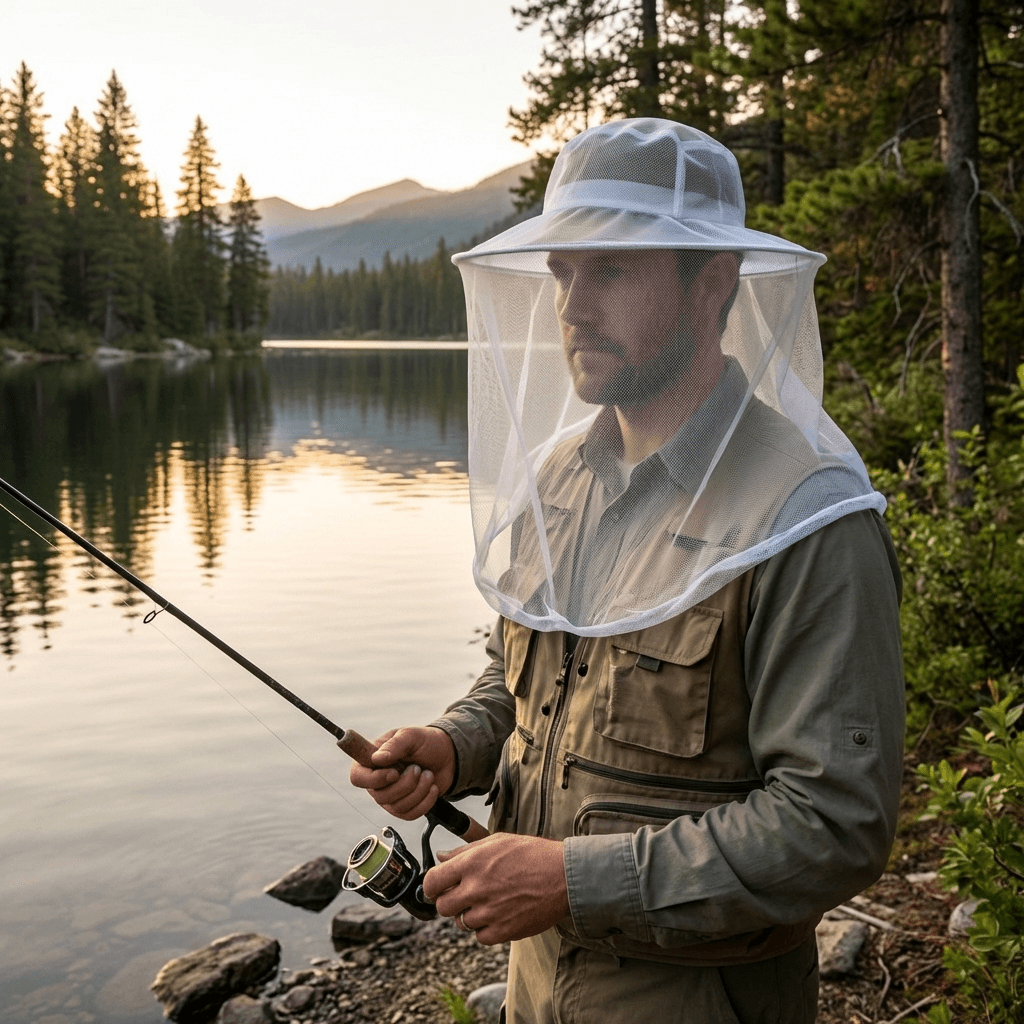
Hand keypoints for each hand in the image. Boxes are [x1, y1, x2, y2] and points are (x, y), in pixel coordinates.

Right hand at [348, 726, 455, 819]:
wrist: (448, 755)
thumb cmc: (425, 742)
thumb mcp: (411, 735)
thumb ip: (394, 745)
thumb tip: (377, 759)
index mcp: (372, 760)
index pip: (357, 777)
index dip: (374, 780)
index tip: (394, 772)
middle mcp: (378, 780)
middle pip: (380, 796)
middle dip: (405, 784)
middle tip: (418, 768)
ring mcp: (391, 796)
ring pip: (397, 806)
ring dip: (418, 791)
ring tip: (428, 775)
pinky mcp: (405, 807)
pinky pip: (410, 814)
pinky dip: (425, 802)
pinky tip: (432, 787)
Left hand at [422, 833, 569, 944]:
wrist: (564, 877)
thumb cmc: (533, 855)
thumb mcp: (498, 841)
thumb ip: (465, 850)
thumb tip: (441, 856)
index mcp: (472, 863)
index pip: (432, 882)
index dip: (433, 885)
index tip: (439, 887)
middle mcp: (477, 888)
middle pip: (443, 906)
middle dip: (451, 901)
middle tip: (466, 895)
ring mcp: (489, 912)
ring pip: (461, 923)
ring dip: (470, 915)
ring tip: (490, 902)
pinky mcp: (503, 931)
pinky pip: (480, 937)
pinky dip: (486, 929)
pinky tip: (499, 914)